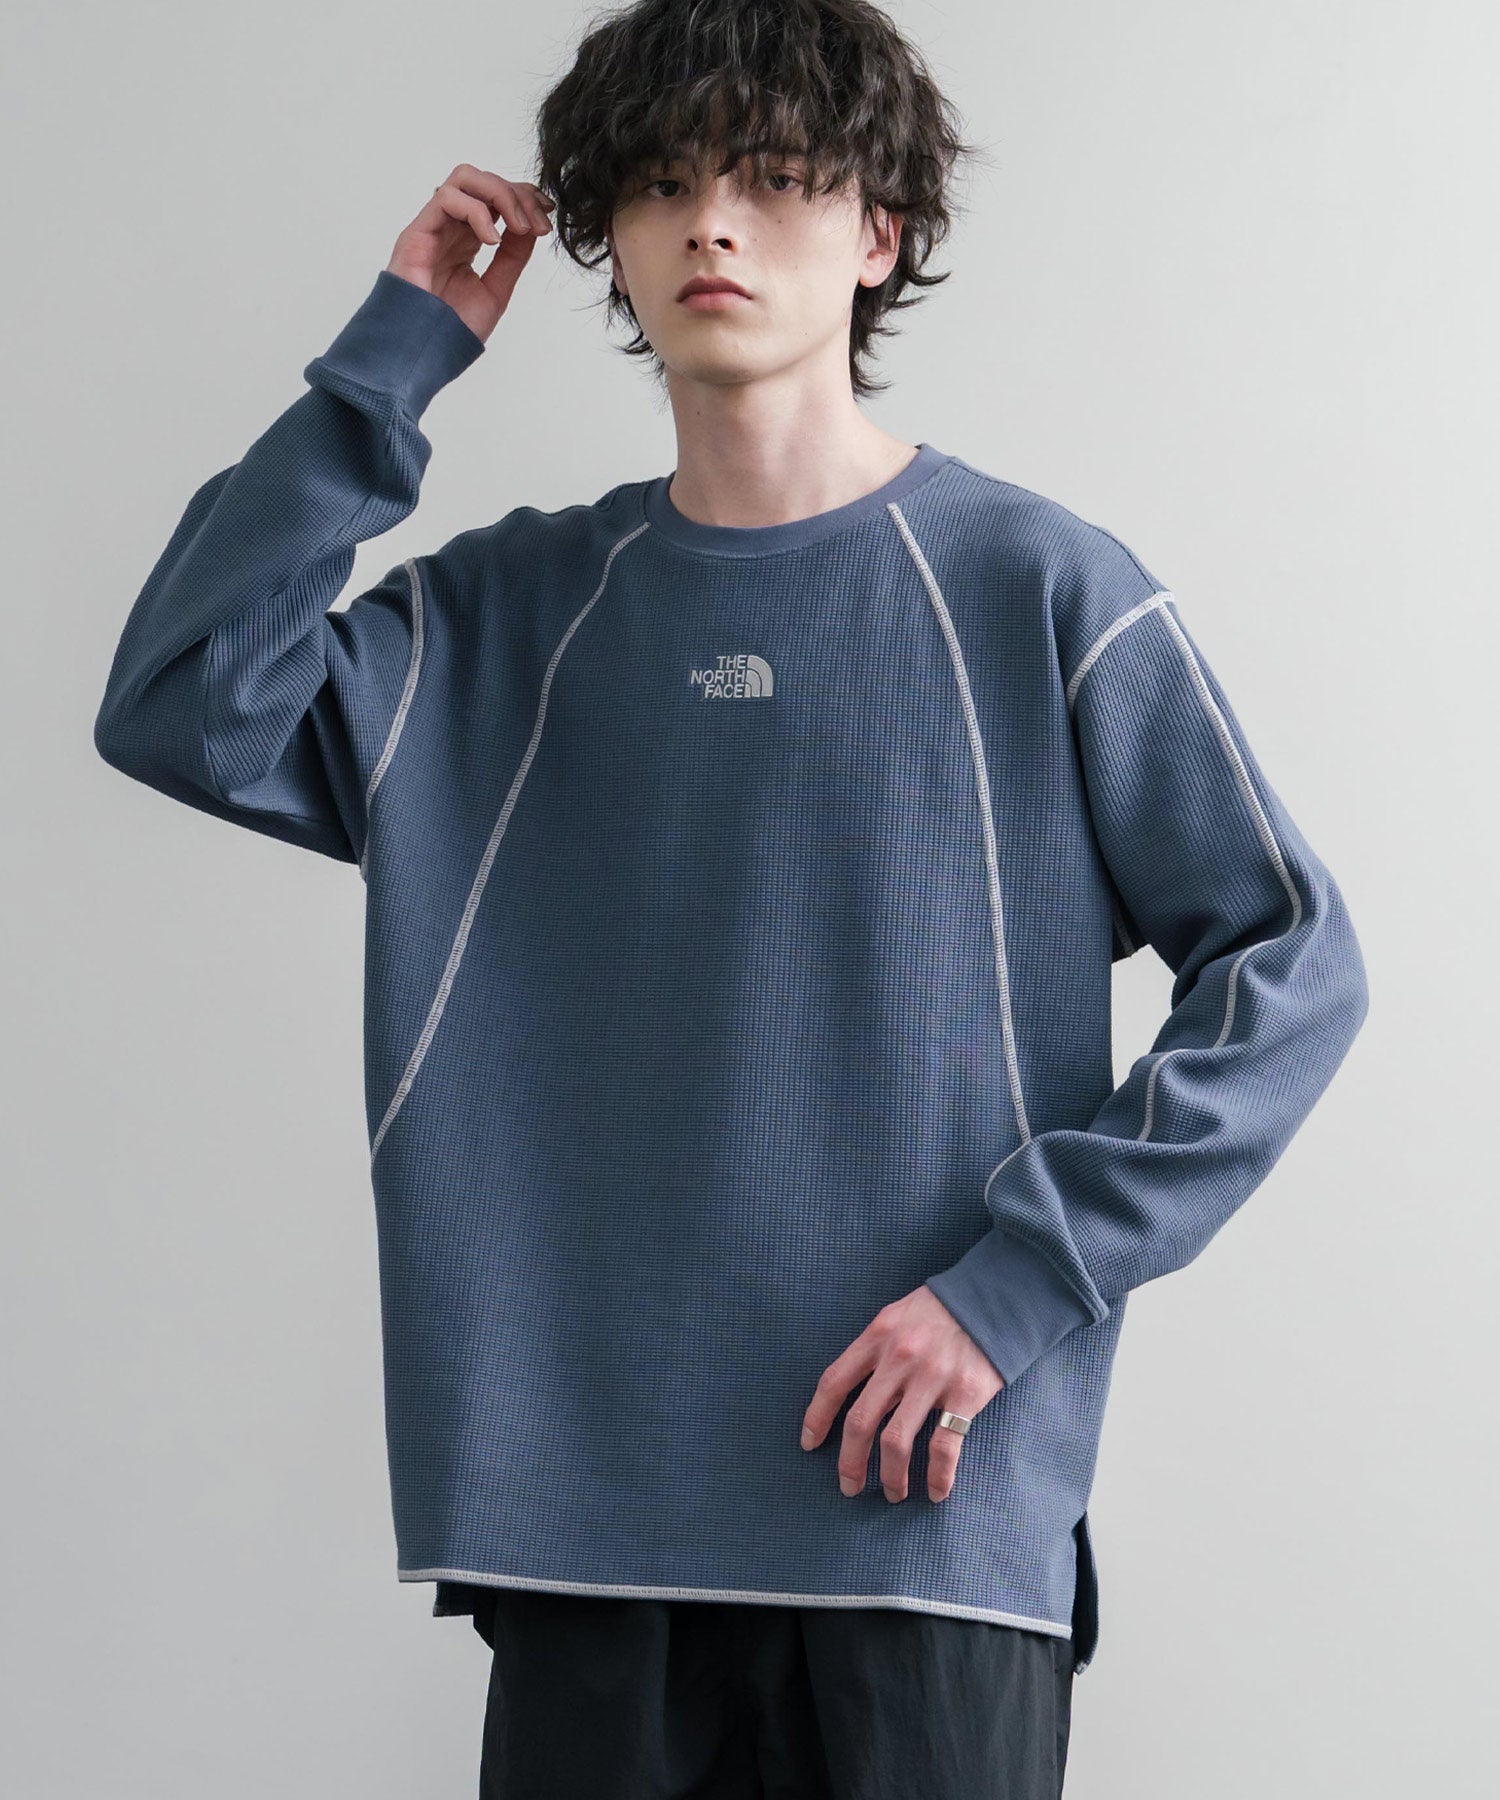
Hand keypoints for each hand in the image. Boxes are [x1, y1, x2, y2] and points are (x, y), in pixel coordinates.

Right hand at [386, 163, 555, 345]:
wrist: (423, 354)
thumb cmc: (451, 329)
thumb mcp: (496, 290)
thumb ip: (513, 258)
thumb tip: (532, 226)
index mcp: (467, 239)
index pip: (495, 199)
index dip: (524, 198)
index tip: (548, 214)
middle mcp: (450, 228)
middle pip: (484, 181)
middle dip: (518, 194)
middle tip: (538, 223)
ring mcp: (433, 227)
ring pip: (465, 178)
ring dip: (500, 195)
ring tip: (519, 227)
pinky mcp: (417, 232)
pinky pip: (447, 198)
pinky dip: (477, 211)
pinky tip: (492, 240)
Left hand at [799, 1285, 1003, 1503]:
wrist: (995, 1298)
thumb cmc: (941, 1310)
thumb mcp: (897, 1316)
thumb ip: (874, 1348)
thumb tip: (850, 1390)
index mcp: (877, 1335)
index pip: (834, 1382)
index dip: (817, 1418)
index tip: (810, 1445)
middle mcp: (899, 1357)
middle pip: (860, 1421)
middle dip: (850, 1462)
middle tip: (849, 1486)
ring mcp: (933, 1377)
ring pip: (896, 1441)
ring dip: (891, 1477)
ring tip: (893, 1493)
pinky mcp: (966, 1393)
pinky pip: (944, 1446)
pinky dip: (937, 1477)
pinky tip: (934, 1492)